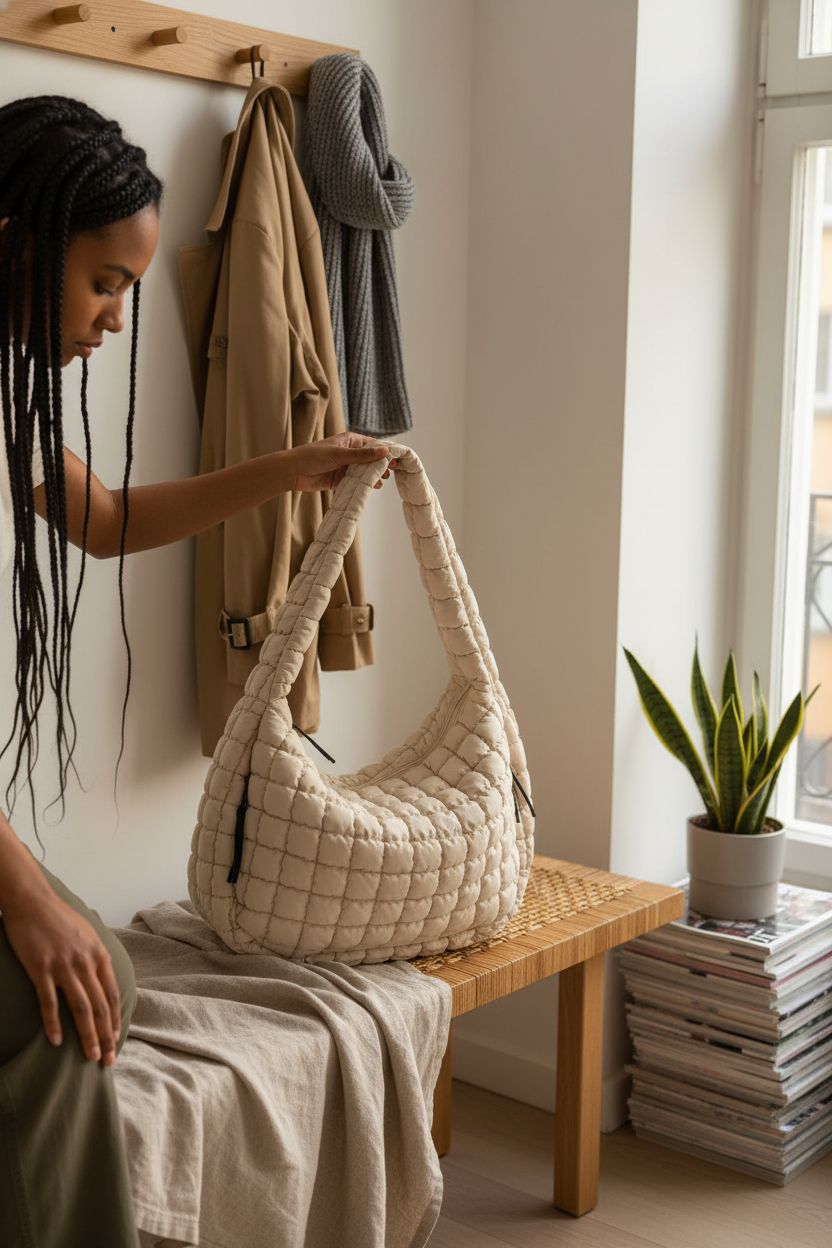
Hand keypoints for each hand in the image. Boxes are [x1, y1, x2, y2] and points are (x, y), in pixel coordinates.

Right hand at [2, 885, 121, 1066]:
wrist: (32, 900)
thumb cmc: (58, 917)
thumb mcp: (87, 933)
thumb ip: (95, 956)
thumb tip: (103, 975)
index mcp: (98, 954)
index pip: (111, 994)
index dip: (114, 1019)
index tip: (116, 1039)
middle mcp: (85, 962)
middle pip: (100, 1006)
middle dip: (105, 1036)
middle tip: (107, 1059)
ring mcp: (63, 966)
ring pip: (81, 1008)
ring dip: (87, 1035)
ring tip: (90, 1056)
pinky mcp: (41, 969)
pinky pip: (49, 1001)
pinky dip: (53, 1023)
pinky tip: (56, 1040)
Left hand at [286, 432, 398, 492]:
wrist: (293, 472)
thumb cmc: (313, 457)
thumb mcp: (340, 454)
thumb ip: (362, 455)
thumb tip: (384, 451)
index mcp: (349, 441)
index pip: (372, 444)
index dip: (385, 451)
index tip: (397, 458)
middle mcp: (348, 452)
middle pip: (370, 459)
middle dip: (381, 465)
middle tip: (393, 471)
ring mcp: (344, 466)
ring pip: (364, 471)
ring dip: (373, 475)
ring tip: (384, 480)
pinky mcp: (339, 479)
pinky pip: (355, 481)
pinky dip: (364, 485)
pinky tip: (373, 488)